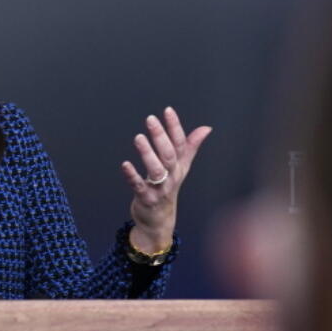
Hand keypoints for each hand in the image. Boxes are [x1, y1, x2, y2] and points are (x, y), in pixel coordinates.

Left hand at [121, 106, 211, 252]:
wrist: (160, 220)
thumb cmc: (168, 189)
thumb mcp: (181, 167)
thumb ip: (191, 146)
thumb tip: (206, 128)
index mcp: (179, 166)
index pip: (180, 144)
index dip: (175, 127)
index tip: (168, 110)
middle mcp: (172, 176)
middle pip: (169, 155)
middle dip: (161, 136)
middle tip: (150, 119)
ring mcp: (160, 188)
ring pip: (156, 170)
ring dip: (148, 154)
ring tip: (138, 138)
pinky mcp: (146, 199)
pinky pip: (139, 186)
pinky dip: (132, 175)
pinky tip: (125, 164)